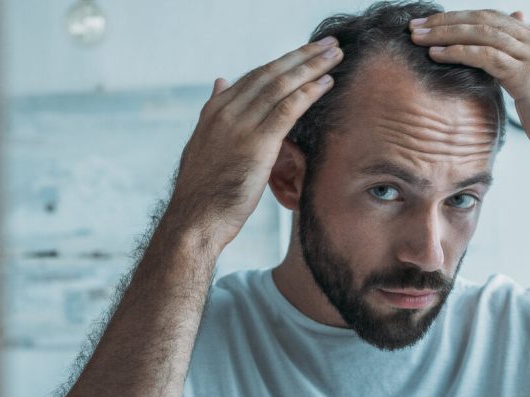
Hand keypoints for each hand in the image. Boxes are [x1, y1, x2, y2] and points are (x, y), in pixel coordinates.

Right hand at [167, 37, 342, 252]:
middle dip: (302, 56)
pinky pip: (288, 109)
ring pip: (281, 86)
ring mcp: (240, 126)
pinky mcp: (256, 143)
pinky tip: (327, 82)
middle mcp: (226, 112)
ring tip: (335, 55)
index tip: (305, 53)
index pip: (254, 77)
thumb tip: (220, 81)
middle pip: (270, 74)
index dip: (283, 63)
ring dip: (312, 67)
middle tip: (328, 44)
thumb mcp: (204, 144)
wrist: (195, 219)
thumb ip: (215, 111)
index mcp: (214, 111)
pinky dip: (309, 92)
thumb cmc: (204, 191)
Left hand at [409, 10, 529, 175]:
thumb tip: (499, 56)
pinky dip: (457, 52)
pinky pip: (485, 56)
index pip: (492, 17)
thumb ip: (518, 63)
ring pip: (481, 33)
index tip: (431, 23)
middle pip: (483, 19)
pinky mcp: (527, 76)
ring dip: (445, 33)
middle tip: (416, 25)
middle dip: (446, 21)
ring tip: (418, 37)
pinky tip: (436, 55)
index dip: (459, 18)